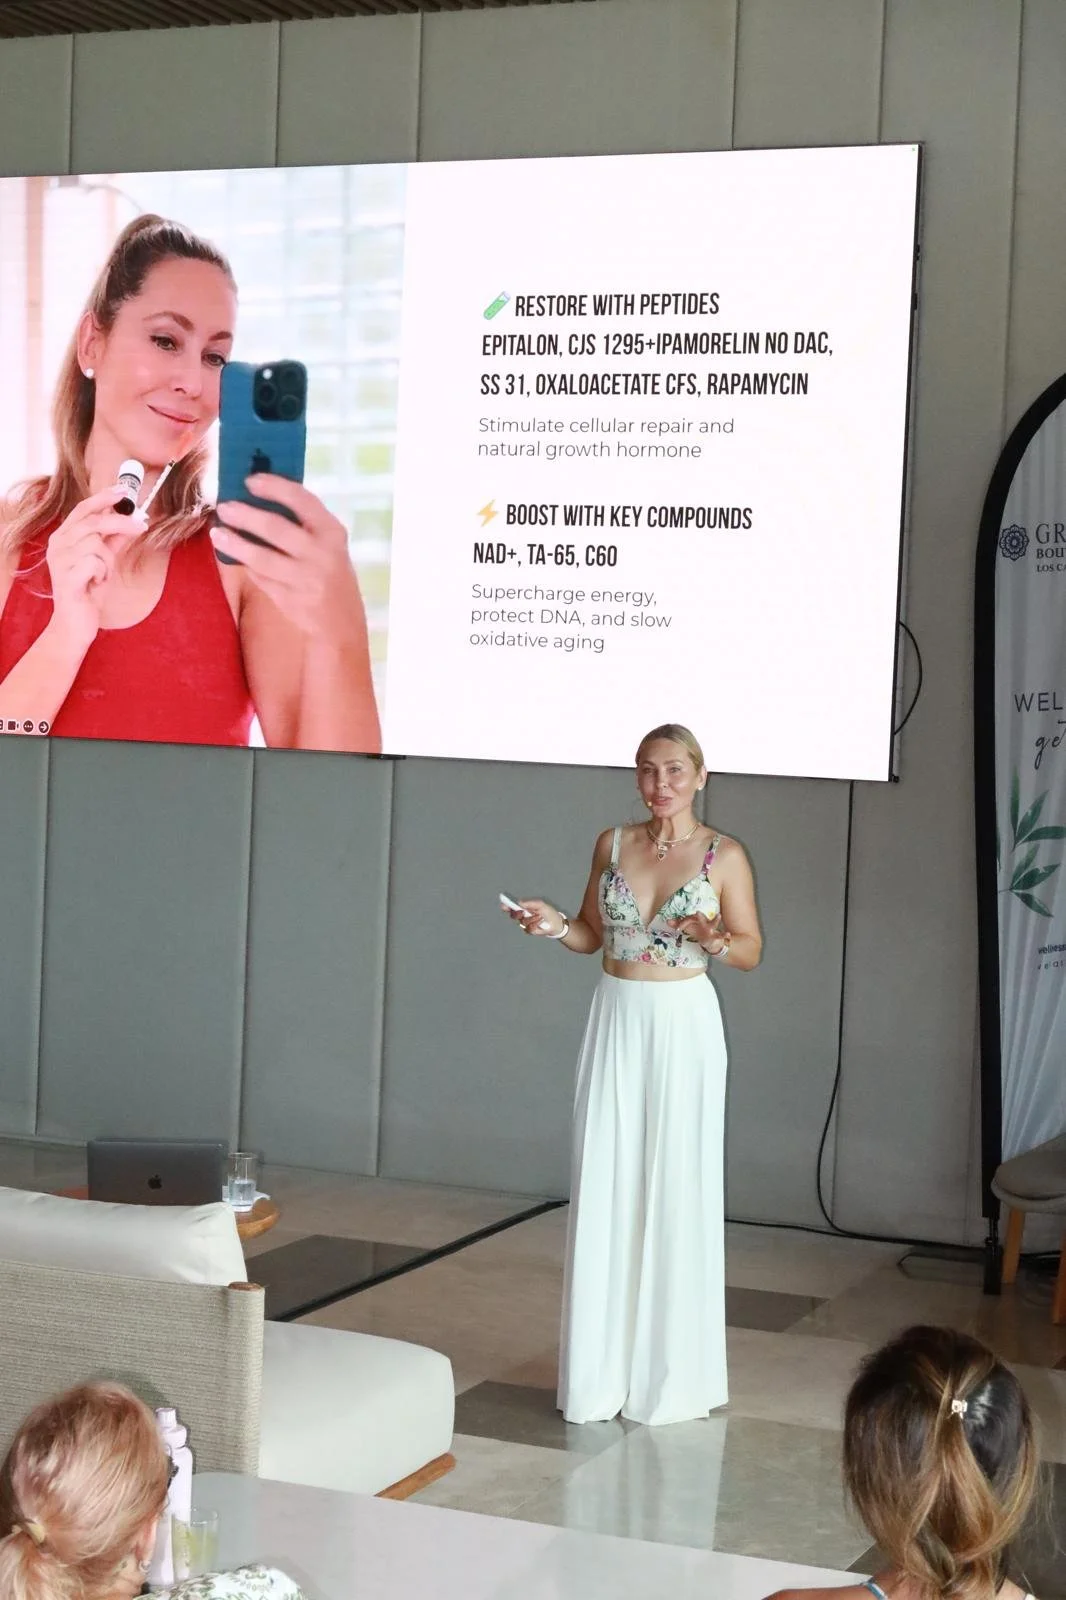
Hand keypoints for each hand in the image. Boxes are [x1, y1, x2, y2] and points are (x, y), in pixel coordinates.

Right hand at [46, 487, 146, 645]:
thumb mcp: (105, 561)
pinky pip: (95, 563)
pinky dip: (102, 574)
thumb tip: (131, 519)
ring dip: (108, 561)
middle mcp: (57, 545)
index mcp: (64, 537)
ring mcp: (59, 561)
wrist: (76, 624)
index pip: (83, 509)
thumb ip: (114, 540)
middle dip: (120, 523)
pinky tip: (95, 585)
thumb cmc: (89, 590)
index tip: (124, 490)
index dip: (103, 498)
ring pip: (96, 544)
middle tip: (142, 526)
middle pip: (92, 522)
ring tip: (101, 576)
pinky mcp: (66, 577)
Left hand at [212, 475, 367, 642]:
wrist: (342, 622)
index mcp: (332, 531)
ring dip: (235, 544)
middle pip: (276, 528)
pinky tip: (233, 555)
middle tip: (224, 507)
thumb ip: (301, 522)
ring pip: (261, 558)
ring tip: (217, 533)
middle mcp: (321, 554)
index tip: (249, 480)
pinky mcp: (290, 600)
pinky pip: (260, 577)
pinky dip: (245, 565)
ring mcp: (305, 580)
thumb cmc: (329, 571)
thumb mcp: (327, 543)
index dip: (274, 487)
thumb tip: (256, 494)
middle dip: (245, 515)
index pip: (302, 500)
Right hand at [502, 898, 561, 936]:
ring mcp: (525, 923)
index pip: (512, 907)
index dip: (506, 906)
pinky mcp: (529, 931)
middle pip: (513, 915)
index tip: (504, 906)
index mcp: (524, 907)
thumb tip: (519, 902)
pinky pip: (528, 929)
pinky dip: (534, 926)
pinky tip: (540, 923)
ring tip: (540, 917)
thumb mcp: (541, 905)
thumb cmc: (549, 912)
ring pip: (522, 922)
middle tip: (522, 912)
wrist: (557, 924)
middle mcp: (523, 915)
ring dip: (531, 919)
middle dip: (517, 913)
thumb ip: (530, 903)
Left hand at [669, 912, 728, 953]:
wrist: (711, 940)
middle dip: (700, 916)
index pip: (689, 920)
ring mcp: (711, 929)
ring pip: (714, 924)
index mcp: (697, 920)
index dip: (683, 924)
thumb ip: (678, 924)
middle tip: (698, 912)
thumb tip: (667, 920)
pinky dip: (725, 935)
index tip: (678, 929)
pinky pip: (721, 936)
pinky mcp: (716, 936)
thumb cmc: (699, 931)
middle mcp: (705, 923)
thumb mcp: (689, 928)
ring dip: (716, 920)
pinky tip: (728, 934)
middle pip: (702, 918)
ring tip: (719, 916)